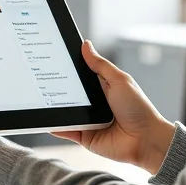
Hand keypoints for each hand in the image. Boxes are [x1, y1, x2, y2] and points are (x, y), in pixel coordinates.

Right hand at [53, 40, 176, 173]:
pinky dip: (56, 126)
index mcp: (102, 87)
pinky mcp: (85, 136)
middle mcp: (93, 103)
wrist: (146, 140)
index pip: (80, 75)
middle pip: (69, 93)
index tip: (52, 58)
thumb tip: (85, 45)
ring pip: (65, 111)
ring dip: (54, 106)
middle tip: (41, 77)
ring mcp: (87, 120)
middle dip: (57, 87)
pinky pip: (66, 130)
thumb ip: (100, 65)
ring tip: (39, 96)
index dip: (68, 68)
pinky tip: (46, 120)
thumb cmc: (138, 108)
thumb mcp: (119, 80)